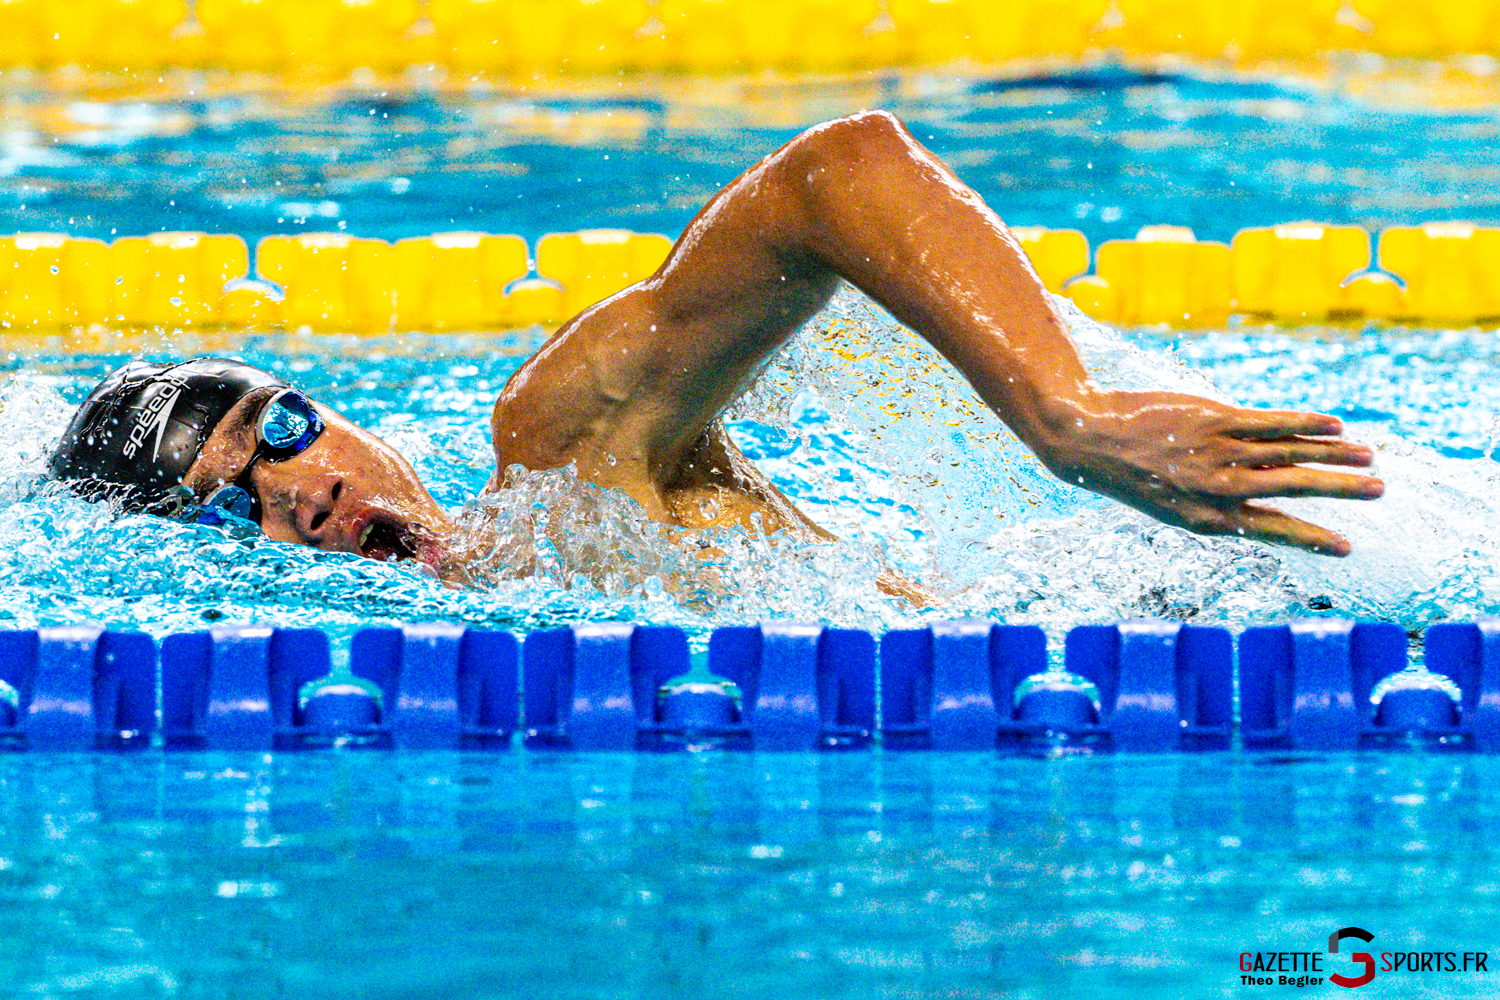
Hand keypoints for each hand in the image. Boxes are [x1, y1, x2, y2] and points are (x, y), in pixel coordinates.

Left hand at [1034, 389, 1383, 555]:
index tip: (1347, 547)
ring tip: (1369, 458)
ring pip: (1289, 455)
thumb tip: (1263, 488)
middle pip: (1292, 491)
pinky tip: (1335, 424)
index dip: (1312, 539)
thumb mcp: (1171, 503)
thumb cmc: (1132, 474)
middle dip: (1338, 492)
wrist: (1089, 440)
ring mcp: (1217, 453)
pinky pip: (1269, 423)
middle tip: (1379, 493)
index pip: (1272, 532)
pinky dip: (1305, 423)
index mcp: (1207, 520)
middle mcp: (1217, 490)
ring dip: (1333, 455)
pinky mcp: (1214, 419)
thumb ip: (1216, 500)